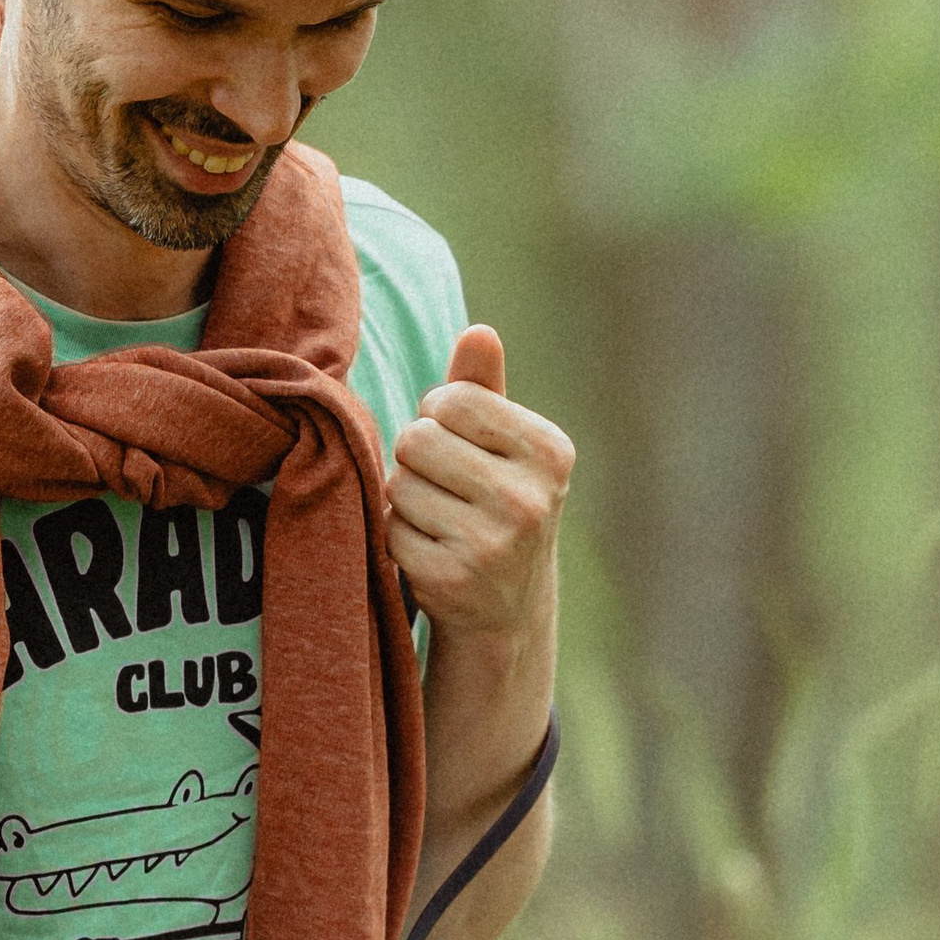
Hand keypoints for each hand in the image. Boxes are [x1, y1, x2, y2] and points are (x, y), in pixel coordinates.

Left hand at [387, 325, 573, 637]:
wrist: (507, 607)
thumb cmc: (497, 503)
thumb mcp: (502, 444)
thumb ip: (483, 387)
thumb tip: (478, 332)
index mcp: (549, 451)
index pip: (450, 398)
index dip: (437, 417)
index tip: (457, 445)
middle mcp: (530, 497)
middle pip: (417, 439)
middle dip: (417, 458)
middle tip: (445, 486)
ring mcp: (494, 543)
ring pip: (398, 484)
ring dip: (405, 499)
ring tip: (440, 519)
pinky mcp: (454, 579)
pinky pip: (390, 530)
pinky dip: (399, 537)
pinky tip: (432, 550)